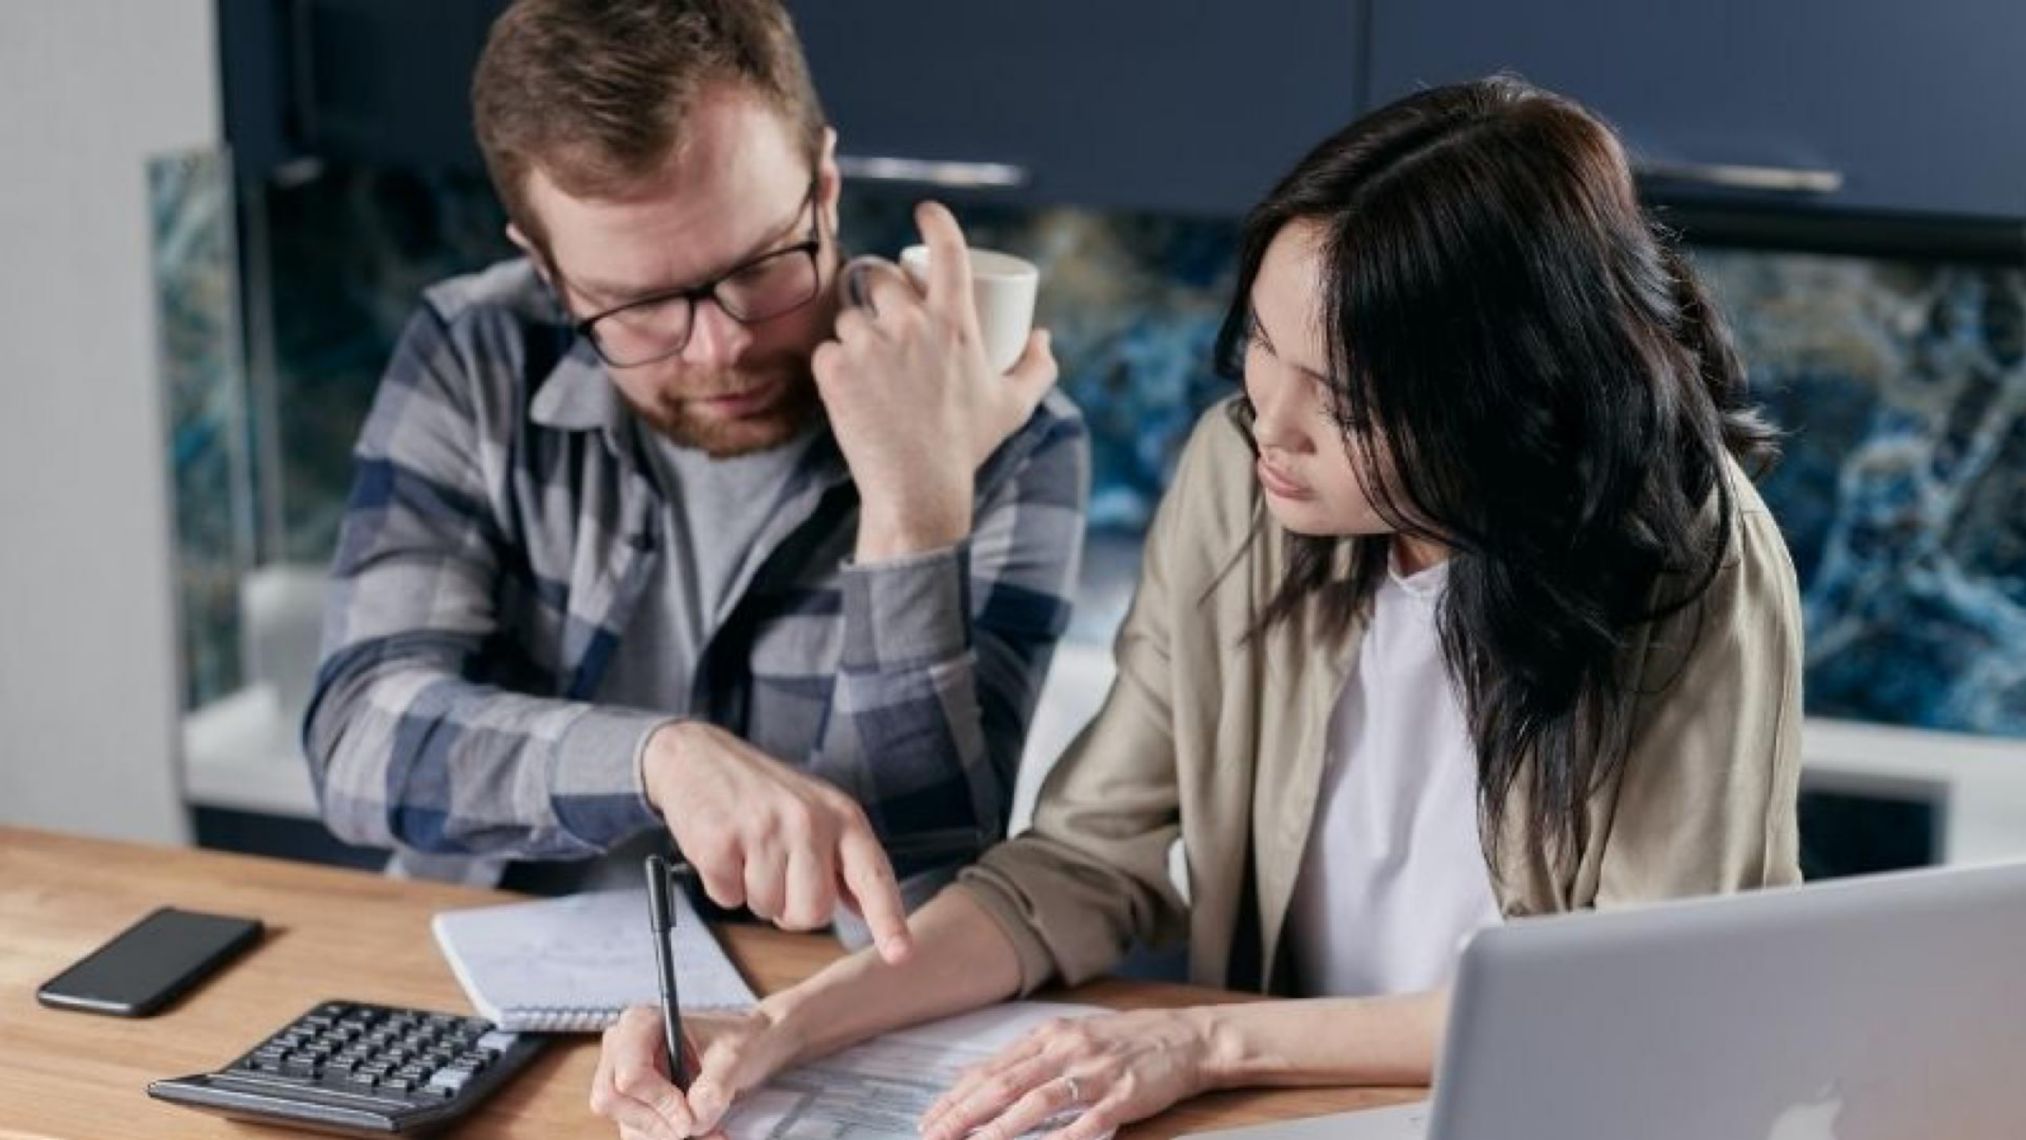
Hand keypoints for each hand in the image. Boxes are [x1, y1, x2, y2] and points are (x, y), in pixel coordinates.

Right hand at [589, 1004, 800, 1138]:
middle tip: (695, 1128)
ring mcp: (622, 1077)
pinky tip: (702, 1133)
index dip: (659, 1102)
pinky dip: (668, 1138)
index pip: (629, 1075)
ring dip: (668, 1135)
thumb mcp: (734, 1055)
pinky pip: (638, 1133)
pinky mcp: (633, 1103)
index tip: (690, 1115)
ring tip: (712, 1132)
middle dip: (657, 1123)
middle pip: (612, 1101)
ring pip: (626, 1123)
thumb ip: (714, 1086)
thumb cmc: (738, 1039)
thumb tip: (693, 1119)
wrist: (748, 1046)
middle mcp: (621, 1048)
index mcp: (640, 1023)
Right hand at [641, 721, 911, 962]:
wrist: (698, 755)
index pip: (873, 875)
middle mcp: (809, 821)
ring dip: (753, 894)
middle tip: (776, 873)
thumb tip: (864, 910)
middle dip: (791, 910)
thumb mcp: (818, 812)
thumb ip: (843, 860)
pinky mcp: (720, 840)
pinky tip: (723, 849)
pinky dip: (722, 885)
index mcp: (842, 816)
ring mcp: (764, 829)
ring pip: (768, 909)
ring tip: (747, 851)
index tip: (901, 954)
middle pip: (813, 912)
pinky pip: (728, 899)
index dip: (888, 920)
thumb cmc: (764, 793)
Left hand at [812, 200, 1058, 558]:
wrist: (917, 490)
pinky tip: (848, 387)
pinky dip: (834, 364)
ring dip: (856, 332)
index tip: (926, 212)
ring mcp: (869, 345)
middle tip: (885, 320)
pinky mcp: (835, 370)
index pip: (947, 251)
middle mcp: (911, 324)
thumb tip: (1042, 336)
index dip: (936, 221)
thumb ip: (1037, 367)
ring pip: (849, 315)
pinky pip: (827, 349)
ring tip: (869, 365)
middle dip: (881, 292)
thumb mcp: (1013, 405)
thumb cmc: (967, 446)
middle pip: (882, 278)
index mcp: (956, 323)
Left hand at [919, 1009, 1218, 1139]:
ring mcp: (1095, 1072)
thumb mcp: (1070, 1037)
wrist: (1186, 1037)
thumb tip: (972, 1077)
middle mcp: (1067, 1049)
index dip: (956, 1096)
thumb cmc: (1124, 1040)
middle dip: (964, 1112)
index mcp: (1050, 1036)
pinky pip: (1089, 1120)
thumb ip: (1025, 1058)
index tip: (928, 1118)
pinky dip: (1065, 1136)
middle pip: (1005, 1083)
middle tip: (934, 1134)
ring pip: (1039, 1099)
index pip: (992, 1069)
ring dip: (1003, 1125)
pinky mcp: (1123, 1095)